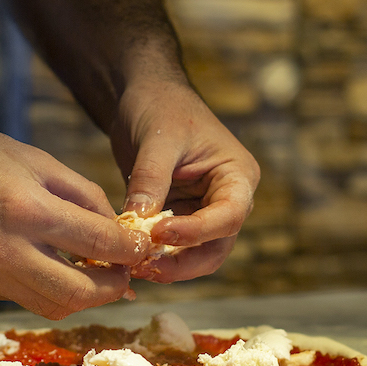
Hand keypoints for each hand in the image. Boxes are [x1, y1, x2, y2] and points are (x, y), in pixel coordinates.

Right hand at [0, 116, 149, 318]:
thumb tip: (119, 233)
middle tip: (123, 275)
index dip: (130, 251)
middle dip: (110, 289)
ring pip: (50, 306)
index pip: (96, 244)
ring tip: (92, 275)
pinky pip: (21, 297)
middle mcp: (2, 250)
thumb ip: (84, 197)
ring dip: (80, 296)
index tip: (143, 249)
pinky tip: (49, 267)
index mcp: (24, 209)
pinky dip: (43, 287)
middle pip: (77, 294)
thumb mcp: (36, 161)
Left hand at [109, 78, 259, 281]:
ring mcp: (204, 212)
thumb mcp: (157, 139)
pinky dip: (154, 258)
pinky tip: (129, 259)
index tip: (159, 233)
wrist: (145, 98)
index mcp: (237, 176)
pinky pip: (172, 249)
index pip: (229, 216)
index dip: (196, 232)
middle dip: (182, 263)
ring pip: (195, 256)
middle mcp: (227, 200)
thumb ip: (151, 180)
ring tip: (133, 267)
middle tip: (144, 266)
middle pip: (216, 247)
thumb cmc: (161, 107)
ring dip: (167, 267)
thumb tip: (138, 221)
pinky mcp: (180, 219)